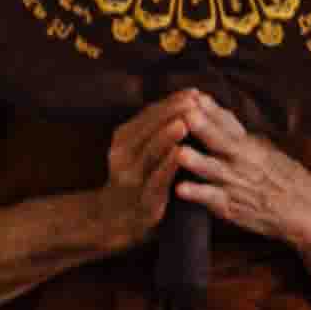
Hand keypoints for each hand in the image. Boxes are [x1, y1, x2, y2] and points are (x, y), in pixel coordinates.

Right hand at [96, 97, 195, 252]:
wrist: (116, 217)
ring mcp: (130, 177)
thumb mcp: (139, 148)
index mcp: (124, 139)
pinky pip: (156, 179)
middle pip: (148, 129)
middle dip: (172, 113)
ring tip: (185, 122)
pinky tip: (181, 154)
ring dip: (167, 136)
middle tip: (194, 100)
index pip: (148, 115)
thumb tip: (188, 98)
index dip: (171, 102)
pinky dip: (167, 166)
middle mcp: (122, 155)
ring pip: (150, 152)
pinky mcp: (142, 198)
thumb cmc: (138, 176)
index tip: (194, 92)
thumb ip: (157, 127)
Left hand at [162, 95, 310, 252]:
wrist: (307, 211)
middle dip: (204, 127)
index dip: (211, 109)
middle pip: (220, 141)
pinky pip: (212, 199)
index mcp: (251, 145)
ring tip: (181, 153)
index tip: (194, 94)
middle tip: (187, 113)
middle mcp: (243, 161)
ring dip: (198, 161)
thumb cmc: (286, 179)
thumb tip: (216, 113)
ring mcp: (236, 184)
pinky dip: (197, 194)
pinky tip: (180, 189)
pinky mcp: (231, 208)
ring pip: (213, 170)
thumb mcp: (268, 150)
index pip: (229, 122)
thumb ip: (241, 135)